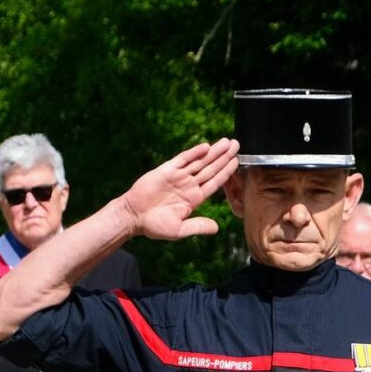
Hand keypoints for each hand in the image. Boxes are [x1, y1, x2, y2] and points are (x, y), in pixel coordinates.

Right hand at [120, 140, 238, 241]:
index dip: (226, 172)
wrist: (133, 217)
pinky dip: (194, 153)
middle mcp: (189, 185)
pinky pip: (183, 159)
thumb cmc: (155, 226)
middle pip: (211, 168)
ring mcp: (178, 176)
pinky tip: (206, 147)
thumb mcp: (179, 229)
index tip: (237, 162)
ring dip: (213, 152)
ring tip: (227, 142)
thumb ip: (197, 226)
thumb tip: (217, 228)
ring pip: (200, 161)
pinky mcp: (167, 170)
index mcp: (194, 198)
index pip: (214, 183)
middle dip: (224, 157)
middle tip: (236, 144)